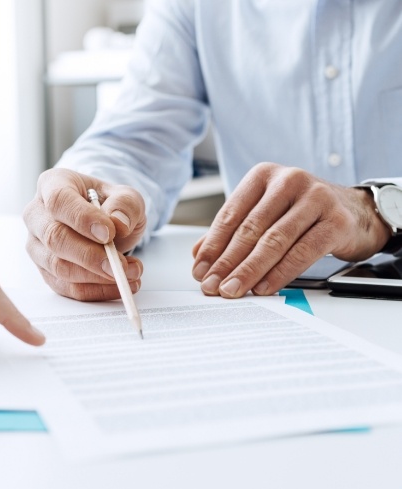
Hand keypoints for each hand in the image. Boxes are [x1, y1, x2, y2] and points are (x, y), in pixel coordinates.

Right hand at [23, 168, 146, 300]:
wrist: (107, 222)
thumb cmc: (111, 205)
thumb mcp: (127, 197)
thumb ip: (126, 205)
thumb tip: (118, 223)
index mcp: (53, 185)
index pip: (59, 201)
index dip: (83, 219)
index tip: (109, 233)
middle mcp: (37, 215)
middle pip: (55, 238)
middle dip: (90, 256)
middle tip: (120, 265)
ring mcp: (38, 245)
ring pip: (58, 267)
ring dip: (97, 276)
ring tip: (130, 273)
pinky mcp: (46, 271)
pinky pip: (67, 287)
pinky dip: (96, 290)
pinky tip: (121, 285)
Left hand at [192, 162, 390, 297]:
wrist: (354, 210)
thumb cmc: (303, 212)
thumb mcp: (266, 212)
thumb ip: (234, 230)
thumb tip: (199, 254)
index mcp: (264, 176)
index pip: (231, 214)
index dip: (213, 245)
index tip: (200, 270)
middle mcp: (289, 181)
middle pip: (250, 228)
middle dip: (227, 262)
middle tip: (211, 285)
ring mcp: (315, 198)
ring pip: (274, 241)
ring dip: (249, 270)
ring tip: (232, 289)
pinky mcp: (335, 221)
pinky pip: (302, 252)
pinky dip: (280, 273)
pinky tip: (263, 287)